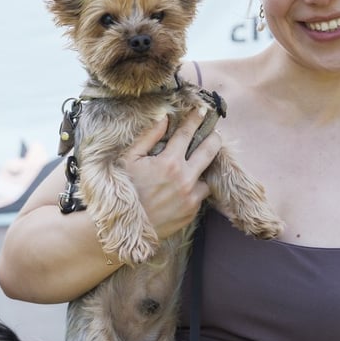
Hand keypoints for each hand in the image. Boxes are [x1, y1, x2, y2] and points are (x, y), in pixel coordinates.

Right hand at [123, 109, 216, 238]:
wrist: (126, 229)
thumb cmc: (125, 190)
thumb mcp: (130, 160)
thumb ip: (149, 137)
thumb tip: (163, 118)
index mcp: (169, 163)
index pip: (187, 134)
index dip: (195, 120)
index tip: (201, 111)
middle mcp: (185, 179)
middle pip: (210, 150)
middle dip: (214, 138)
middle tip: (213, 132)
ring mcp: (191, 197)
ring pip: (207, 175)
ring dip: (202, 168)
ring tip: (196, 164)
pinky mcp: (192, 212)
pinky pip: (200, 194)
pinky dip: (195, 187)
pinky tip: (184, 185)